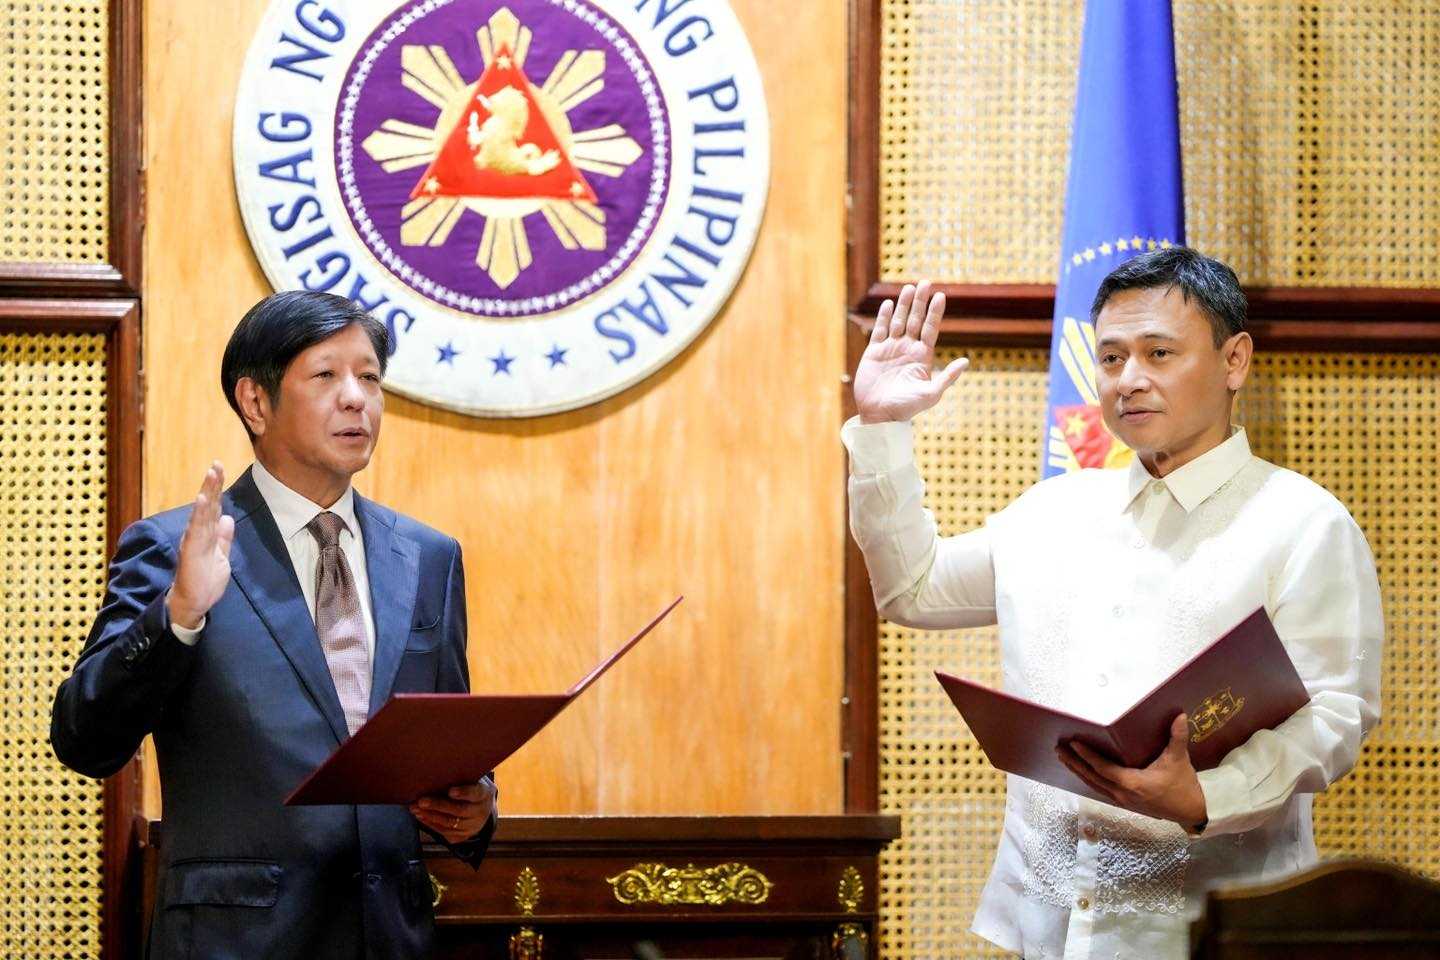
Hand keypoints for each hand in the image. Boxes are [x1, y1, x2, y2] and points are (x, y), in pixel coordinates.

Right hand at [167, 461, 235, 629]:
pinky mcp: (192, 550)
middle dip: (212, 484)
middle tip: (216, 463)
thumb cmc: (205, 582)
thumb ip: (224, 538)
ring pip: (202, 512)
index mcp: (207, 534)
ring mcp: (195, 541)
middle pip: (207, 504)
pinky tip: (201, 499)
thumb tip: (227, 518)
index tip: (219, 469)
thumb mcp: (222, 557)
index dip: (216, 489)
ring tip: (210, 474)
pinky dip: (199, 514)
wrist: (194, 604)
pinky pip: (196, 529)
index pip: (213, 507)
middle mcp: (199, 534)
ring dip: (206, 492)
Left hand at [410, 778, 495, 842]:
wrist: (481, 808)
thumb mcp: (470, 779)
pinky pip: (445, 832)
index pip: (475, 793)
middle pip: (459, 810)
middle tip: (421, 801)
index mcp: (484, 794)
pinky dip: (431, 824)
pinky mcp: (462, 836)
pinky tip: (421, 816)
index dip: (463, 792)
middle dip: (439, 806)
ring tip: (415, 808)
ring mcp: (472, 826)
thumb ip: (459, 777)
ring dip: (430, 816)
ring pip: (450, 823)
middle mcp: (480, 812)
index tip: (450, 791)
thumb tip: (435, 772)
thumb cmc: (470, 787)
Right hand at [852, 280, 968, 423]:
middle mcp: (907, 349)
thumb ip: (947, 377)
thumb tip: (966, 362)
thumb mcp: (931, 393)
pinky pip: (880, 330)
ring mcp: (890, 349)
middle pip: (915, 320)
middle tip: (925, 282)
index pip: (930, 328)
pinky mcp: (874, 352)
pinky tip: (888, 304)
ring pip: (898, 321)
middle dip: (920, 302)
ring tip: (908, 288)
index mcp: (922, 356)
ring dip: (903, 305)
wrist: (880, 416)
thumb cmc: (907, 408)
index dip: (935, 312)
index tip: (940, 295)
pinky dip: (884, 317)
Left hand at [1057, 714, 1206, 828]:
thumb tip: (1179, 715)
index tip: (1073, 744)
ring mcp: (1122, 799)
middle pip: (1092, 777)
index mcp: (1132, 783)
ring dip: (1078, 771)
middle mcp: (1122, 793)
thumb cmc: (1183, 785)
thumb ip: (1177, 737)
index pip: (1103, 768)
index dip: (1087, 756)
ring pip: (1094, 784)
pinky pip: (1100, 788)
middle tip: (1059, 749)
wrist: (1190, 812)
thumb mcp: (1179, 760)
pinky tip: (1081, 771)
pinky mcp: (1124, 802)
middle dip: (1074, 762)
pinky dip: (1089, 778)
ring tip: (1064, 757)